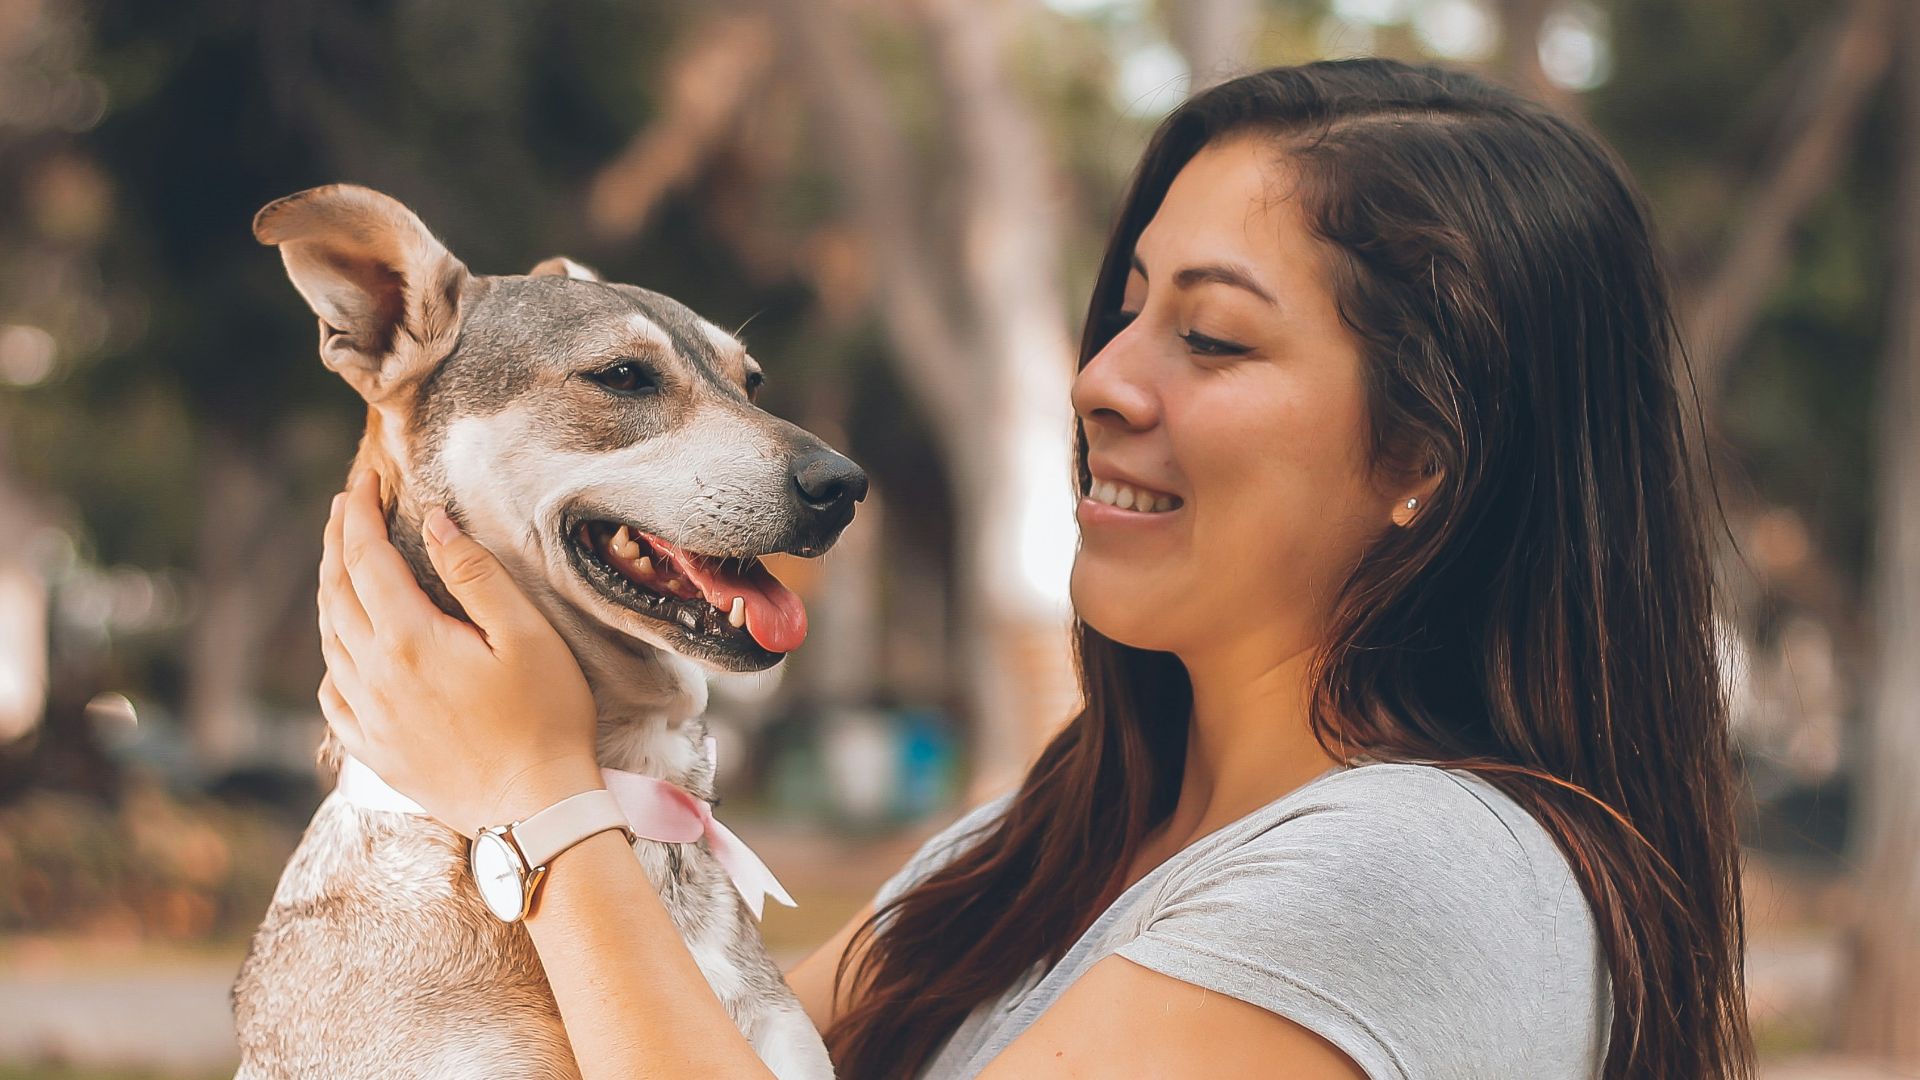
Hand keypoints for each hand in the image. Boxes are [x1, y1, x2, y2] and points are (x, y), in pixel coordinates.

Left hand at [317, 471, 602, 834]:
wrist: (534, 812)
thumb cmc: (545, 719)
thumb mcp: (526, 635)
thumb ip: (474, 573)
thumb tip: (432, 522)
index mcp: (408, 640)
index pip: (366, 557)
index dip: (359, 512)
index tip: (364, 478)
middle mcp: (373, 676)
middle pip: (336, 593)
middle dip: (336, 541)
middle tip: (343, 505)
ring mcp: (368, 718)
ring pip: (330, 641)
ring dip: (331, 592)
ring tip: (342, 562)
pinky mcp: (375, 751)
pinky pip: (334, 695)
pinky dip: (334, 658)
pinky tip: (345, 651)